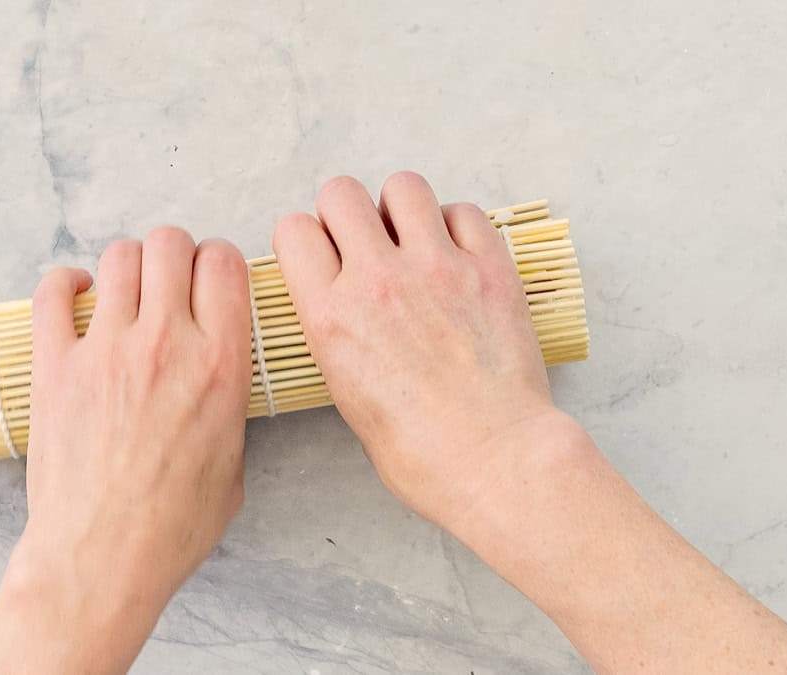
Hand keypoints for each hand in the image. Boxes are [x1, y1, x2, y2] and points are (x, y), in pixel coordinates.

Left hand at [0, 227, 251, 673]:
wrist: (102, 558)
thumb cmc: (172, 527)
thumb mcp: (235, 464)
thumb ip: (230, 406)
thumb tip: (219, 380)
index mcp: (221, 365)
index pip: (224, 264)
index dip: (219, 261)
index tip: (212, 277)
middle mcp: (166, 344)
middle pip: (171, 245)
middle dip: (175, 253)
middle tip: (170, 279)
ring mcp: (105, 351)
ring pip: (118, 258)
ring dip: (127, 265)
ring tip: (126, 290)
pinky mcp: (55, 366)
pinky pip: (52, 294)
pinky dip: (65, 283)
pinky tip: (75, 294)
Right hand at [273, 172, 567, 527]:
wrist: (493, 458)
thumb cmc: (419, 450)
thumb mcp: (346, 394)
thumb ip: (337, 332)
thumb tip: (345, 304)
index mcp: (331, 315)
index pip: (294, 231)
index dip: (306, 240)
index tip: (320, 255)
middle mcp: (377, 279)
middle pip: (340, 193)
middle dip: (346, 213)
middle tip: (364, 244)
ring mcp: (436, 267)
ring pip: (403, 187)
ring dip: (401, 209)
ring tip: (412, 241)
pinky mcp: (489, 267)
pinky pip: (463, 212)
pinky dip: (456, 226)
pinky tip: (456, 257)